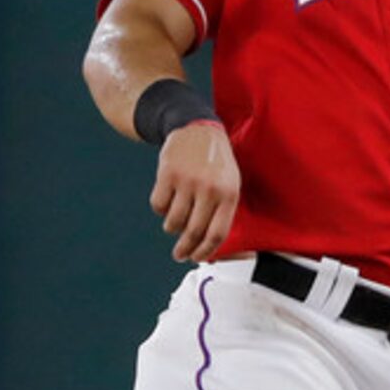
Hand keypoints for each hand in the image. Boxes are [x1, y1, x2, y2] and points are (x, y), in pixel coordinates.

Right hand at [150, 121, 239, 262]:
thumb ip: (223, 212)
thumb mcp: (230, 185)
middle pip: (193, 231)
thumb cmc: (216, 164)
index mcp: (229, 195)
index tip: (195, 258)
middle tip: (179, 255)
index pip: (217, 234)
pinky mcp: (167, 174)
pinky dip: (161, 209)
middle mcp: (209, 189)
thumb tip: (209, 246)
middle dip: (184, 249)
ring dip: (172, 228)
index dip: (204, 251)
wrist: (197, 130)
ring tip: (175, 223)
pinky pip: (158, 205)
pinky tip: (167, 202)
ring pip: (173, 221)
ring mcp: (187, 181)